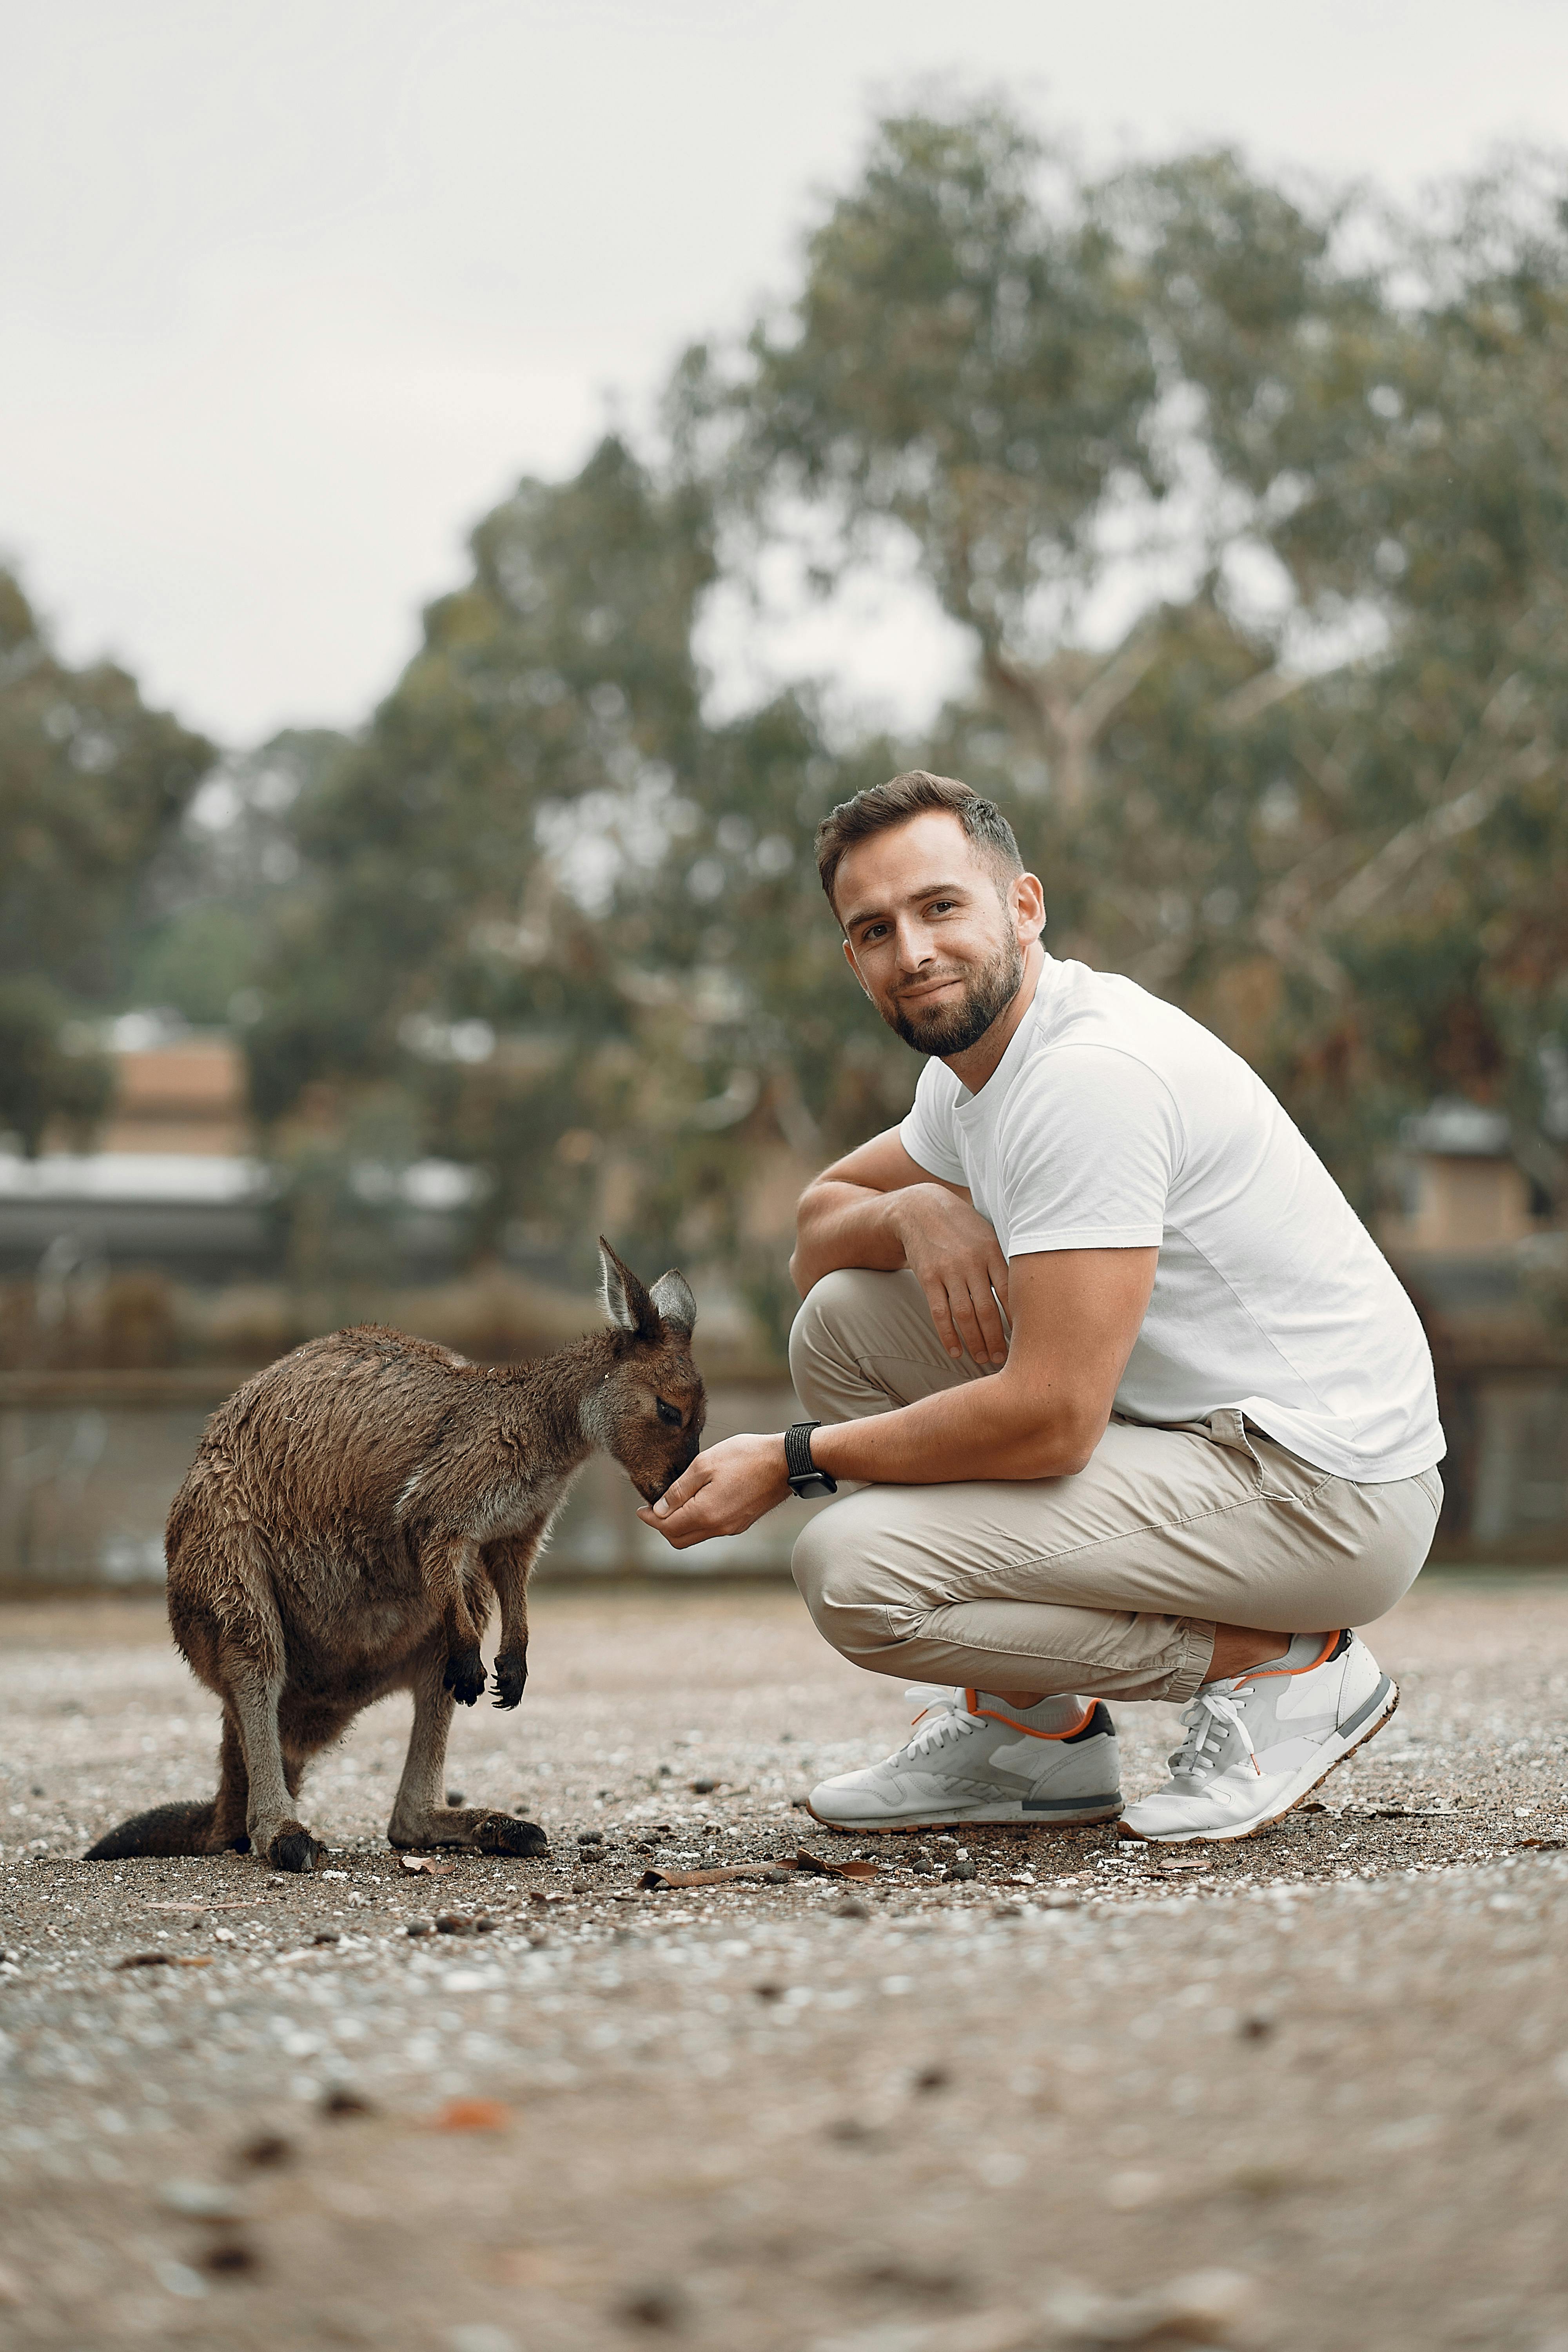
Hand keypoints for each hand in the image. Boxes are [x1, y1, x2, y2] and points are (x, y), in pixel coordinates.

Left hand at [636, 1433, 792, 1550]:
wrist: (786, 1462)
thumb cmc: (745, 1456)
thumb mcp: (705, 1464)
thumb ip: (679, 1489)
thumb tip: (661, 1509)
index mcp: (705, 1513)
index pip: (668, 1526)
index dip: (650, 1519)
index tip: (641, 1510)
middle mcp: (718, 1527)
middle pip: (679, 1539)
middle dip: (662, 1527)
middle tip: (653, 1510)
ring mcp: (732, 1528)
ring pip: (695, 1536)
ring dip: (680, 1525)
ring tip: (673, 1505)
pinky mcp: (742, 1523)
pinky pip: (711, 1530)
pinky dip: (697, 1522)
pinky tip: (696, 1504)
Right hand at [892, 1185, 1010, 1364]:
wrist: (920, 1208)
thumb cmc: (962, 1226)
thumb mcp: (987, 1234)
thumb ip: (1003, 1260)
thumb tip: (1029, 1288)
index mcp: (992, 1251)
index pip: (1010, 1292)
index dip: (1018, 1319)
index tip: (1026, 1339)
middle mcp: (971, 1262)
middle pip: (987, 1309)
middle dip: (996, 1338)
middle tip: (1003, 1359)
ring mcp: (948, 1270)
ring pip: (964, 1315)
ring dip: (974, 1341)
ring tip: (983, 1358)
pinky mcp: (927, 1277)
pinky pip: (939, 1312)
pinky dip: (947, 1335)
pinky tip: (955, 1350)